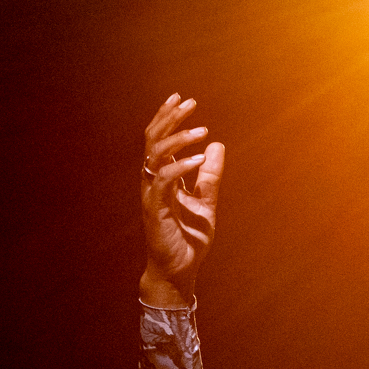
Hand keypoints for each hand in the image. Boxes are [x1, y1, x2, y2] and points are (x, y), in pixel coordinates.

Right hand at [139, 94, 225, 306]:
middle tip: (190, 103)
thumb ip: (209, 175)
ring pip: (156, 156)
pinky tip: (198, 158)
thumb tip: (216, 145)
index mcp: (163, 178)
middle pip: (153, 141)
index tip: (181, 99)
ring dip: (178, 140)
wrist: (180, 269)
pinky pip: (165, 182)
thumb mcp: (206, 202)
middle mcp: (153, 182)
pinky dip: (181, 167)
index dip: (167, 118)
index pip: (159, 139)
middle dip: (170, 119)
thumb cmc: (188, 238)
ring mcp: (152, 195)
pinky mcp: (155, 210)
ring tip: (200, 130)